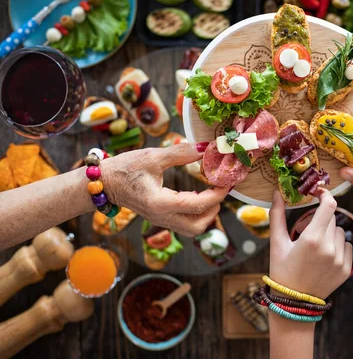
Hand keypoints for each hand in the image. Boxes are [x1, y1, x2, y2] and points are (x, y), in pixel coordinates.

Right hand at [101, 143, 227, 236]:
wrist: (102, 182)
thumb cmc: (124, 168)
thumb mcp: (152, 157)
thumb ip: (180, 153)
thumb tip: (205, 148)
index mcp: (160, 204)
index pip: (197, 205)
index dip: (217, 195)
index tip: (227, 183)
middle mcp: (161, 217)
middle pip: (198, 226)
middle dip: (214, 209)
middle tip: (220, 189)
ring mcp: (160, 220)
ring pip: (191, 228)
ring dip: (206, 214)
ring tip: (211, 193)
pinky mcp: (159, 218)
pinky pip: (184, 223)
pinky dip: (196, 213)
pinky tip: (198, 195)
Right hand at [269, 189, 352, 298]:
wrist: (293, 302)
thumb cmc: (282, 270)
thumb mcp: (277, 243)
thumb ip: (277, 215)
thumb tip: (276, 193)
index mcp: (311, 239)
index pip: (329, 206)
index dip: (326, 195)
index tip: (319, 194)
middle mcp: (329, 248)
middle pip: (331, 218)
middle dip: (320, 219)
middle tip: (307, 231)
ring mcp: (339, 260)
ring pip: (340, 231)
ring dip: (329, 233)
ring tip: (316, 246)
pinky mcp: (346, 269)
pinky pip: (347, 245)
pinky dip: (338, 246)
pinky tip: (325, 256)